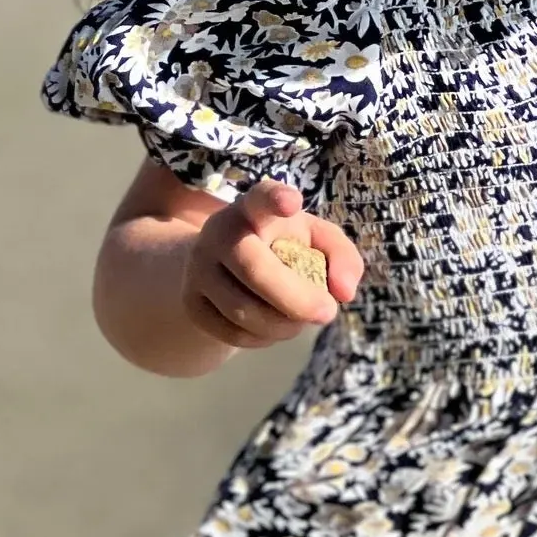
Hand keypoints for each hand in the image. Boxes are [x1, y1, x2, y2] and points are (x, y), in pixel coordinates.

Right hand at [182, 181, 363, 348]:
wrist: (222, 269)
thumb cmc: (281, 248)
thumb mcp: (313, 241)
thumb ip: (341, 256)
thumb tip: (344, 293)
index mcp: (253, 209)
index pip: (260, 198)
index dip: (274, 199)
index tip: (292, 202)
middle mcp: (219, 233)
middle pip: (254, 269)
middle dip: (295, 298)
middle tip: (328, 313)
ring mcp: (199, 269)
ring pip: (244, 310)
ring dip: (284, 325)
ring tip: (300, 320)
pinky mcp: (192, 304)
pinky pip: (233, 334)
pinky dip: (263, 339)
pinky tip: (272, 327)